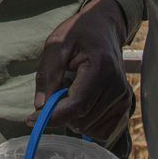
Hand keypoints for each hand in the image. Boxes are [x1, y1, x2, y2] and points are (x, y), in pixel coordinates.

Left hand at [27, 0, 132, 143]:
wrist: (104, 27)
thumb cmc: (78, 33)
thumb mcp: (56, 44)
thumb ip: (48, 74)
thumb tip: (40, 106)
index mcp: (101, 68)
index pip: (77, 105)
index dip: (53, 116)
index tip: (31, 120)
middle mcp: (117, 86)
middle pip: (82, 119)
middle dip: (61, 112)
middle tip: (58, 88)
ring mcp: (124, 98)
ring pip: (90, 128)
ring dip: (74, 117)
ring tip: (73, 90)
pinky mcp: (126, 106)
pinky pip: (103, 131)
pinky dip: (87, 123)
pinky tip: (83, 102)